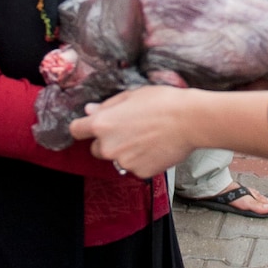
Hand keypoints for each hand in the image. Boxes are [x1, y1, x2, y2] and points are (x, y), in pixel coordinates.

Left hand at [69, 86, 198, 178]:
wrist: (191, 121)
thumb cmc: (164, 103)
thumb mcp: (132, 95)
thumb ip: (108, 106)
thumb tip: (91, 111)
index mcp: (102, 124)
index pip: (76, 130)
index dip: (83, 128)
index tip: (89, 127)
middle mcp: (108, 146)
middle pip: (96, 149)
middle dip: (108, 142)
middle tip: (130, 131)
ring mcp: (123, 162)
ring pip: (117, 159)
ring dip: (126, 152)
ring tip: (148, 137)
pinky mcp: (140, 172)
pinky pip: (135, 167)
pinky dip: (142, 160)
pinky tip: (156, 147)